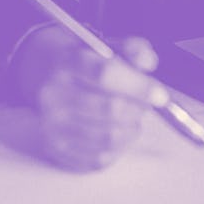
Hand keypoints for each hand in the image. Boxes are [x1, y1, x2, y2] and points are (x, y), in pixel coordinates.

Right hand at [14, 26, 165, 170]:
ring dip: (132, 128)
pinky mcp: (54, 149)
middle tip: (147, 103)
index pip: (105, 74)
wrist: (42, 75)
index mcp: (66, 62)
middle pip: (110, 108)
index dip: (138, 86)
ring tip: (134, 116)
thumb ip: (132, 50)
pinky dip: (120, 147)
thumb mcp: (104, 45)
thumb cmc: (82, 62)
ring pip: (108, 136)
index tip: (160, 95)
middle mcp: (53, 94)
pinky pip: (99, 157)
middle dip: (139, 108)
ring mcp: (50, 124)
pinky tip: (121, 131)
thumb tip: (148, 64)